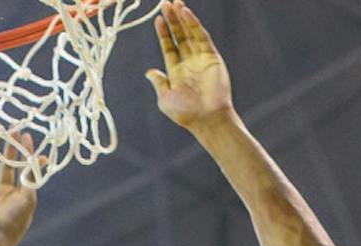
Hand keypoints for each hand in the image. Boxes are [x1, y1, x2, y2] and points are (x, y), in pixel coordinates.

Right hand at [0, 135, 36, 245]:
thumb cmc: (14, 220)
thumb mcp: (28, 200)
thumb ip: (31, 179)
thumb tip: (39, 161)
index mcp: (23, 197)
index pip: (27, 171)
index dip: (28, 154)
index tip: (29, 139)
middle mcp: (9, 193)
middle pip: (12, 164)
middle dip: (14, 146)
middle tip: (16, 128)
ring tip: (0, 128)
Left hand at [146, 3, 233, 132]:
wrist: (207, 118)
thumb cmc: (186, 113)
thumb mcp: (165, 99)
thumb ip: (158, 83)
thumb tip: (149, 72)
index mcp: (177, 73)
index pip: (169, 47)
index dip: (163, 33)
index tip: (158, 19)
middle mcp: (189, 64)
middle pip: (179, 36)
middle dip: (172, 20)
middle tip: (165, 3)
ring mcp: (201, 59)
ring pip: (190, 33)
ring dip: (182, 18)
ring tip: (174, 3)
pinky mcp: (212, 57)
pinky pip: (202, 37)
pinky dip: (194, 24)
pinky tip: (185, 13)